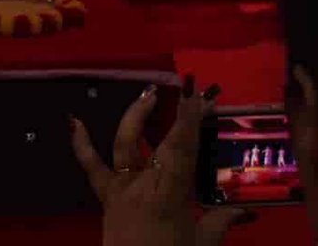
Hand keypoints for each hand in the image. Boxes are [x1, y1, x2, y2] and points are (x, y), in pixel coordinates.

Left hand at [71, 81, 244, 245]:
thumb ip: (221, 223)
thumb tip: (243, 211)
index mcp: (171, 196)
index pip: (183, 151)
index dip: (190, 122)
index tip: (198, 97)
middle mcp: (145, 185)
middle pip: (162, 144)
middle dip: (178, 116)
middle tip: (189, 93)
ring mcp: (122, 188)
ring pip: (126, 144)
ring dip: (136, 116)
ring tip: (148, 94)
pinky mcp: (105, 196)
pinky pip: (91, 167)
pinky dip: (80, 143)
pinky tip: (73, 120)